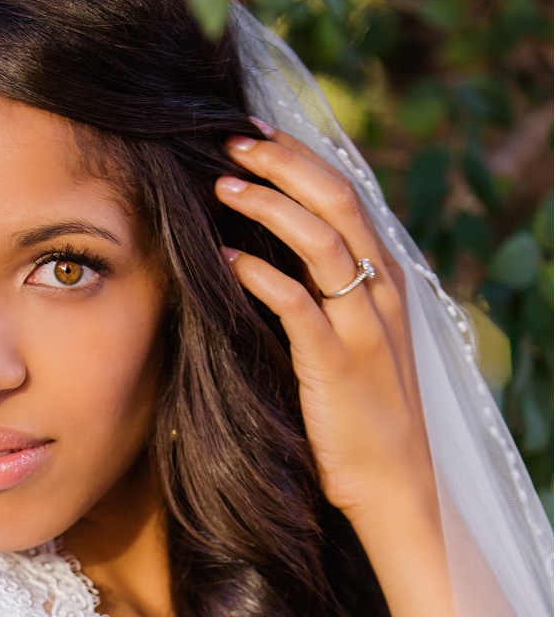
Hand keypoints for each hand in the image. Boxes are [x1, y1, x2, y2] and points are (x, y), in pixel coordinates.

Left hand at [214, 129, 435, 524]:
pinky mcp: (336, 362)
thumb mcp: (355, 341)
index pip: (348, 193)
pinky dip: (260, 273)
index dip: (302, 157)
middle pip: (337, 200)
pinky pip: (297, 303)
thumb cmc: (363, 415)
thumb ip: (329, 294)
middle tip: (231, 142)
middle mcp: (381, 291)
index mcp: (386, 278)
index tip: (255, 133)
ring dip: (268, 206)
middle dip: (283, 163)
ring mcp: (362, 325)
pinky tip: (226, 259)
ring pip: (322, 240)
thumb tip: (277, 252)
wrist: (393, 484)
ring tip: (222, 186)